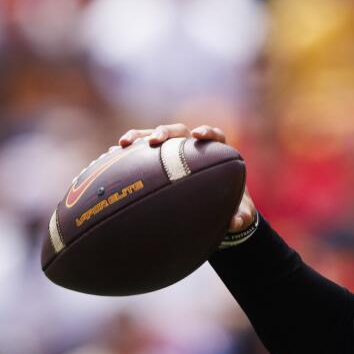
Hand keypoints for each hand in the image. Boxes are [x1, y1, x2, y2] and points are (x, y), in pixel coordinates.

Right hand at [118, 122, 256, 236]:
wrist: (214, 209)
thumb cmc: (230, 206)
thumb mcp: (239, 213)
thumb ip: (242, 216)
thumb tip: (237, 222)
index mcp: (215, 153)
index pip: (214, 135)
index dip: (206, 132)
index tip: (199, 136)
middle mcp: (192, 147)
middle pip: (179, 131)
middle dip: (165, 132)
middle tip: (155, 141)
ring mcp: (173, 153)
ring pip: (155, 138)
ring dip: (139, 137)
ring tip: (124, 144)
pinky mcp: (157, 162)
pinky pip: (140, 154)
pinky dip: (127, 154)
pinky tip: (111, 157)